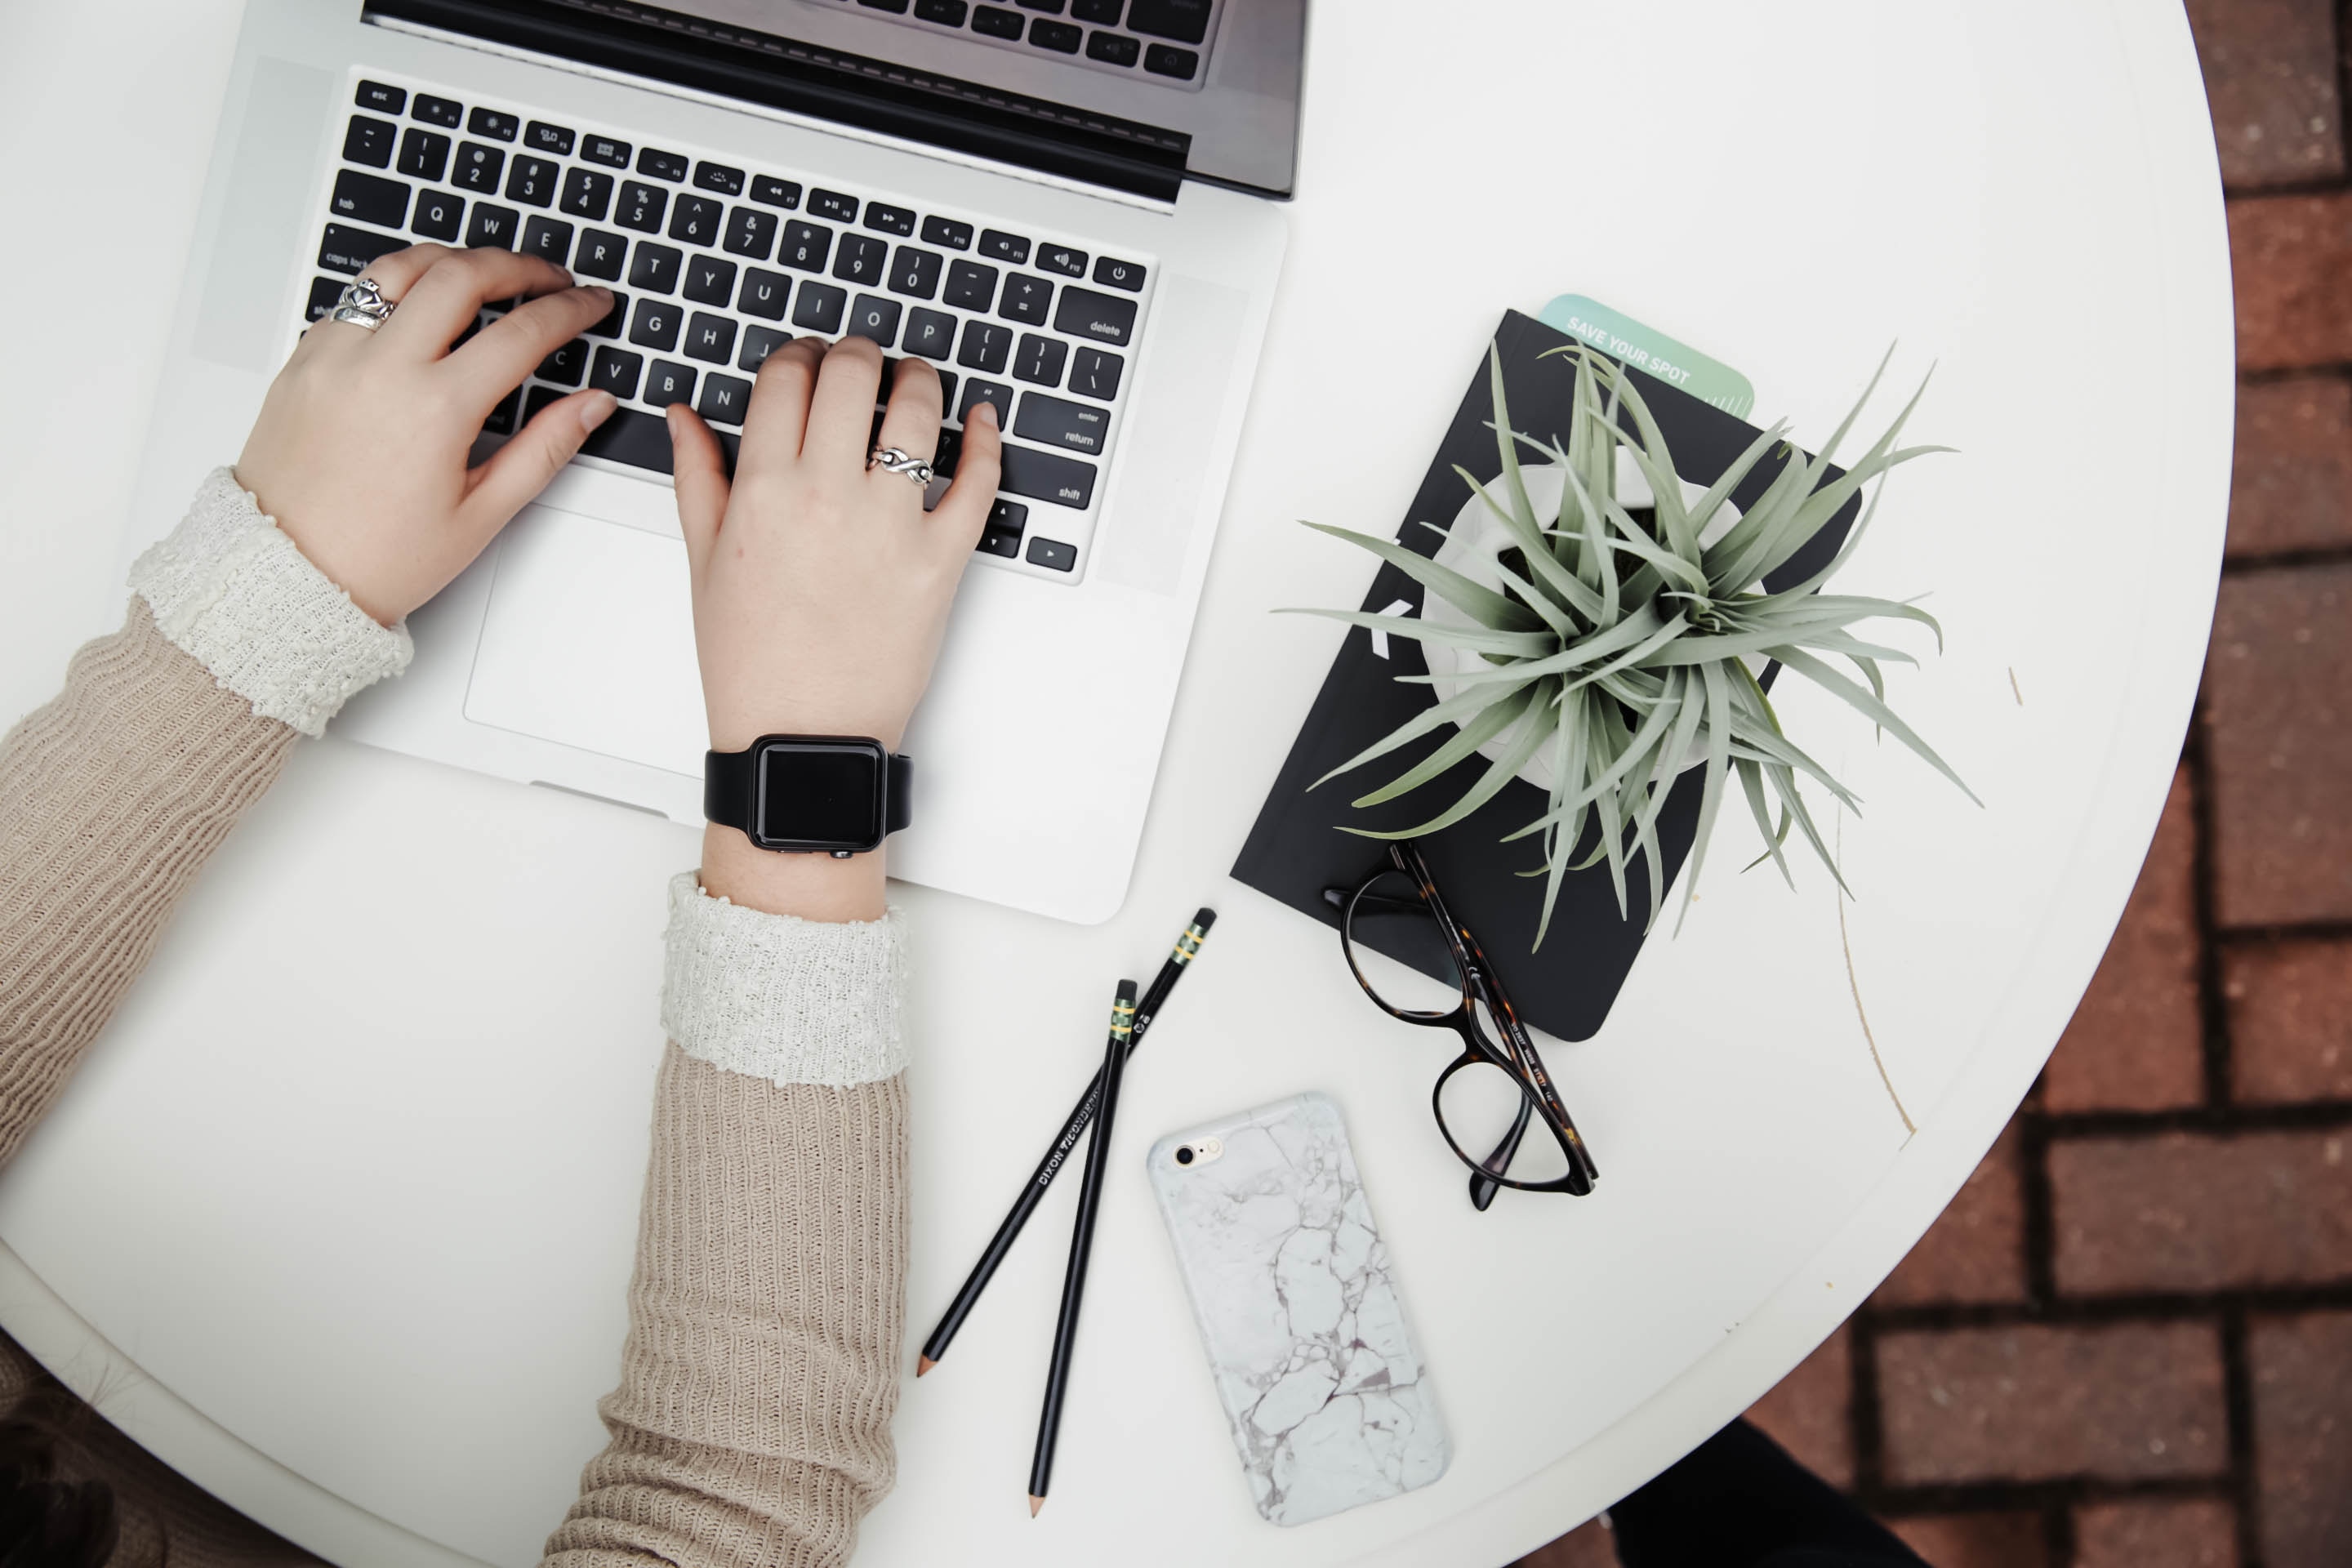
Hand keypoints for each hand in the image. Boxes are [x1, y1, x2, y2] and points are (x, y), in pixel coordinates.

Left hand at [235, 245, 617, 623]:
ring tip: (485, 273)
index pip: (521, 332)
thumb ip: (544, 448)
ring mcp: (335, 356)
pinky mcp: (304, 359)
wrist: (286, 575)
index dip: (569, 310)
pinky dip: (397, 290)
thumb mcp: (481, 514)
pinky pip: (356, 299)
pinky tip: (420, 309)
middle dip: (518, 266)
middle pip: (461, 275)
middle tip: (549, 277)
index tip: (590, 304)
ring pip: (400, 268)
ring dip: (452, 260)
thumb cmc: (378, 558)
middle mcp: (381, 368)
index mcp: (434, 409)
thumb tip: (591, 405)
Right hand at [671, 336, 1001, 918]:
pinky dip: (986, 440)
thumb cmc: (752, 662)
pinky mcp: (942, 560)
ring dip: (919, 379)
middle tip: (861, 361)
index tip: (807, 361)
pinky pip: (978, 482)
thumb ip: (697, 477)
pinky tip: (981, 420)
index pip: (786, 378)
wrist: (802, 737)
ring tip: (914, 382)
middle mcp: (828, 496)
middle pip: (852, 375)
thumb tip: (685, 415)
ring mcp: (891, 526)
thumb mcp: (704, 563)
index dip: (799, 354)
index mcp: (763, 490)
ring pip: (917, 412)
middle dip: (857, 352)